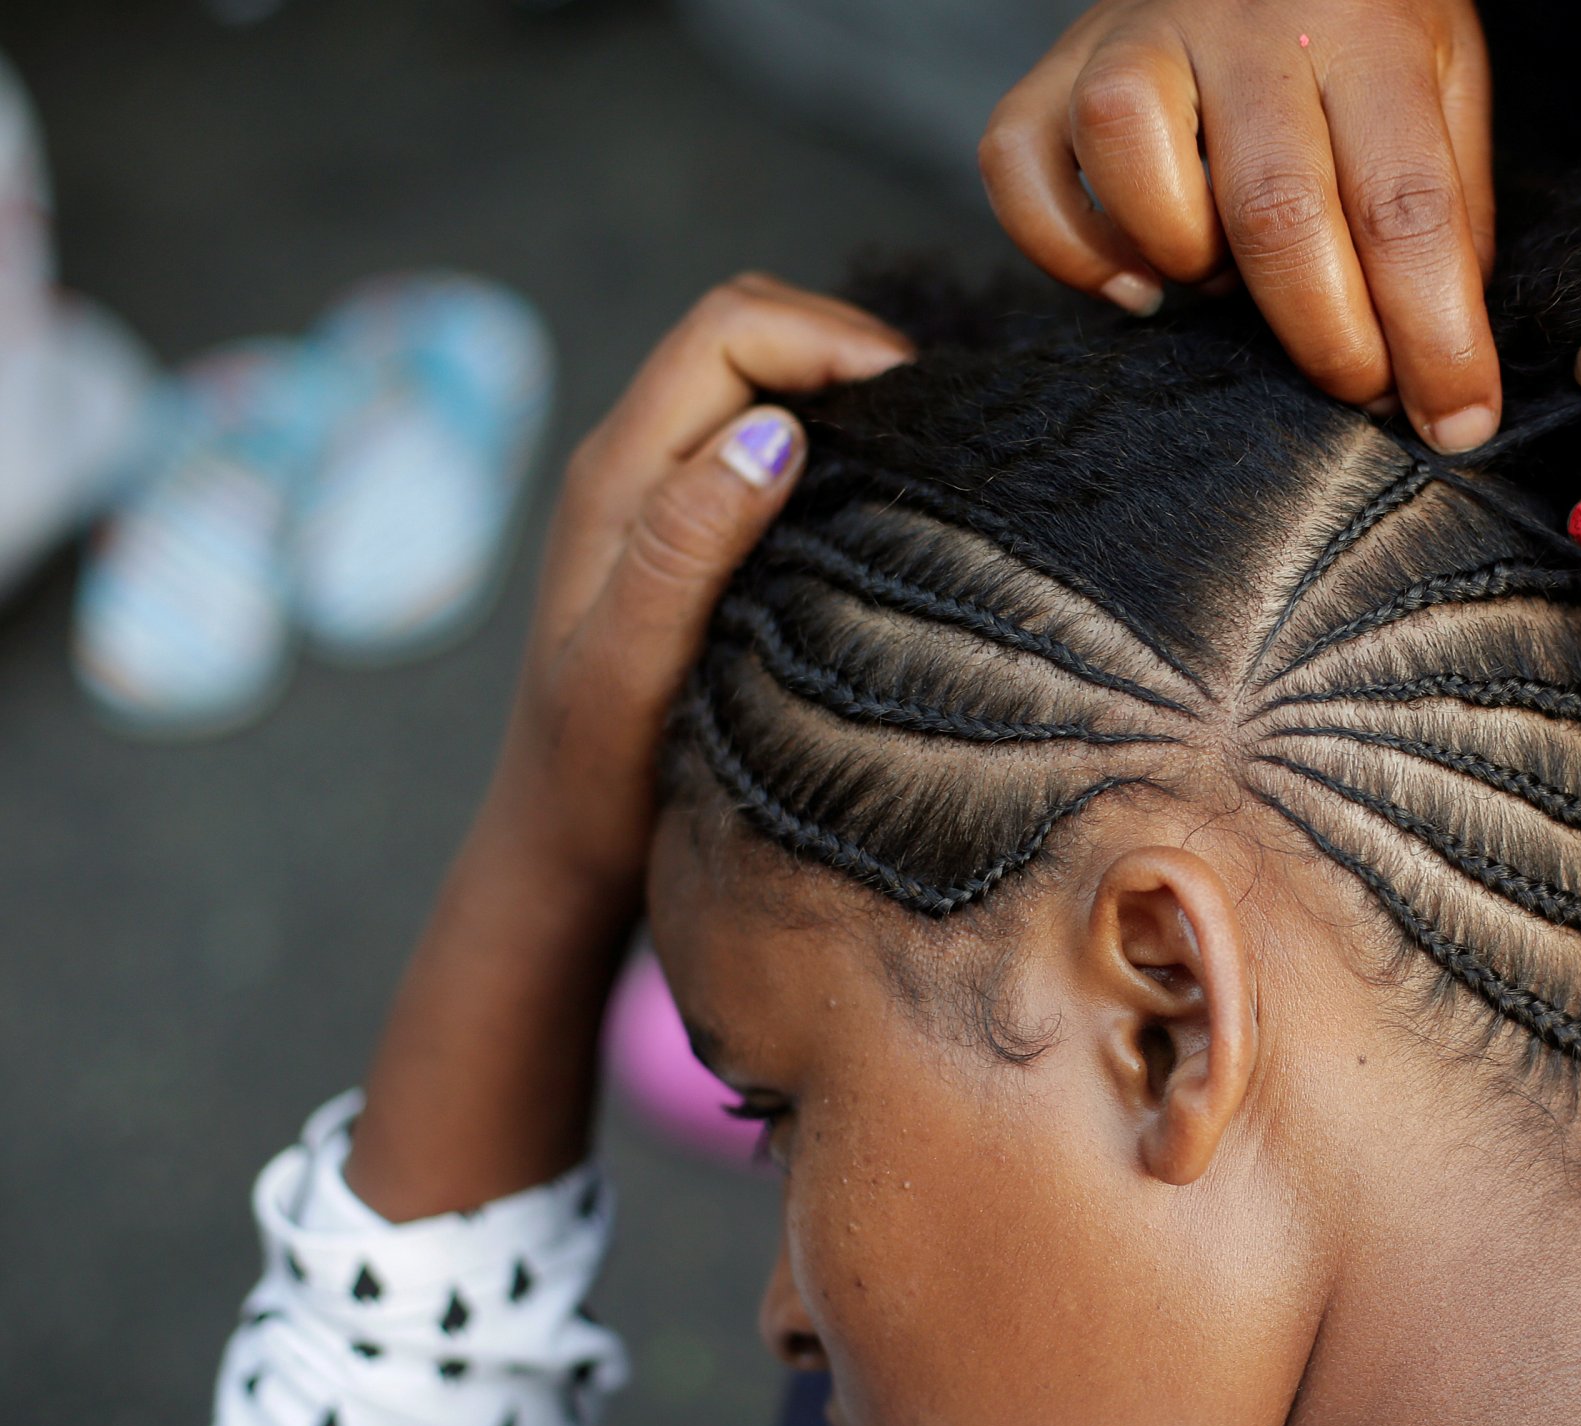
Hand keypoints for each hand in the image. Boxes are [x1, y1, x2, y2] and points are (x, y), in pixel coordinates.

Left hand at [349, 276, 910, 1218]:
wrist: (560, 854)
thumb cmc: (597, 781)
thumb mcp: (634, 671)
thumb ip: (684, 547)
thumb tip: (769, 431)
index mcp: (617, 474)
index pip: (731, 330)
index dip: (831, 339)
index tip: (920, 407)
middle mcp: (631, 464)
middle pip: (746, 331)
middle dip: (844, 347)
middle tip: (934, 426)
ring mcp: (657, 496)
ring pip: (759, 382)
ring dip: (839, 391)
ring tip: (917, 456)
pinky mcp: (687, 535)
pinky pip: (763, 442)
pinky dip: (830, 441)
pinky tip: (878, 503)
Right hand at [982, 0, 1499, 451]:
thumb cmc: (1359, 16)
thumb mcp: (1444, 76)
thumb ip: (1450, 201)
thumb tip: (1441, 350)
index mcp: (1363, 25)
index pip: (1406, 203)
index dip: (1434, 335)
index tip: (1455, 423)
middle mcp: (1244, 18)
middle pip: (1273, 209)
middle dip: (1327, 339)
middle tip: (1358, 389)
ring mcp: (1134, 35)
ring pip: (1128, 155)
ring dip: (1186, 260)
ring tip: (1229, 284)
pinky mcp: (1052, 67)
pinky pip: (1018, 165)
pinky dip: (1071, 248)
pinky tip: (1138, 279)